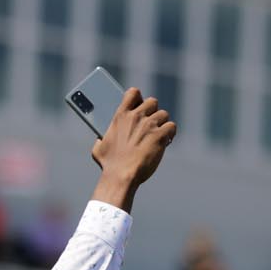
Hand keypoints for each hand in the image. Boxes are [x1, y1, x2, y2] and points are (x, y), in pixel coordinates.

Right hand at [91, 89, 176, 210]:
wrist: (121, 176)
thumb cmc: (109, 165)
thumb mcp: (99, 149)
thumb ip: (101, 139)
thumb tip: (100, 139)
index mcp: (121, 116)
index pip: (133, 93)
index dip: (139, 98)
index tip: (139, 106)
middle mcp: (136, 117)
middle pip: (152, 102)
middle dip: (153, 111)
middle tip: (150, 124)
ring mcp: (149, 125)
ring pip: (164, 114)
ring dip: (162, 123)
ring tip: (158, 135)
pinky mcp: (160, 135)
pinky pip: (171, 126)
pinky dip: (170, 133)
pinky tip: (166, 141)